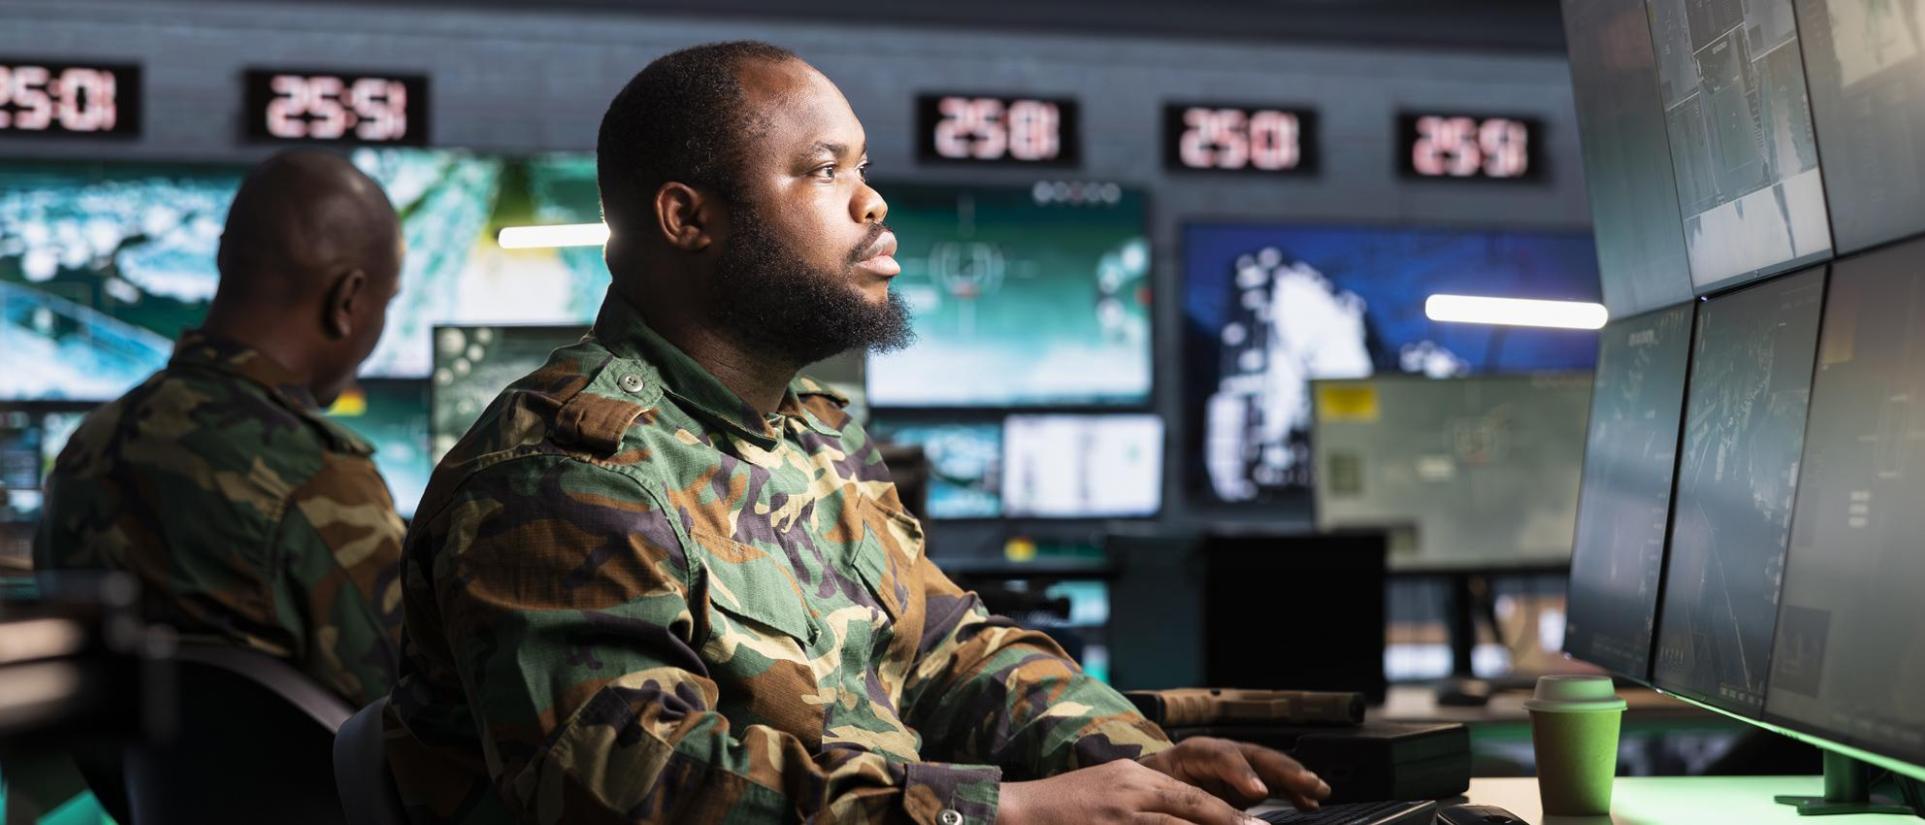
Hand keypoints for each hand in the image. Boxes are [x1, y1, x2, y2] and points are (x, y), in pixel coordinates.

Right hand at [997, 758, 1274, 824]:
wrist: (1016, 812)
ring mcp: (1120, 816)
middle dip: (1230, 822)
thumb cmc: (1064, 807)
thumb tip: (1185, 815)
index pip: (1192, 797)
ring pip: (1176, 823)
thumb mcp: (1109, 792)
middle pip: (1192, 807)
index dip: (1228, 814)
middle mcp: (1131, 792)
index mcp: (1135, 779)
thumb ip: (1147, 803)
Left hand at [1137, 737, 1330, 811]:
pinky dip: (1292, 791)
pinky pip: (1273, 782)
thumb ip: (1187, 806)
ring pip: (1269, 766)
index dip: (1241, 773)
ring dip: (1296, 778)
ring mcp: (1234, 765)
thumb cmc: (1151, 794)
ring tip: (1319, 791)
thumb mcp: (1162, 798)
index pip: (1221, 756)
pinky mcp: (1244, 781)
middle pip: (1255, 756)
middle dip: (1283, 770)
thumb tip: (1200, 818)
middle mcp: (1219, 753)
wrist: (1147, 789)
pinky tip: (1311, 803)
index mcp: (1193, 753)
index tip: (1258, 793)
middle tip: (1307, 784)